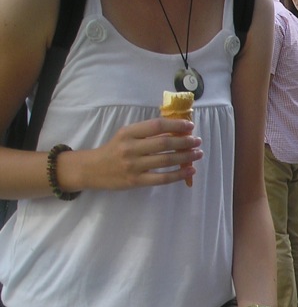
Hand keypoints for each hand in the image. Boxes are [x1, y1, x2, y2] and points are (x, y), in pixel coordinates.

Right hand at [73, 118, 202, 189]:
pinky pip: (162, 178)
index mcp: (128, 133)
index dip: (176, 124)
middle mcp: (130, 148)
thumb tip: (176, 130)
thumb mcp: (125, 136)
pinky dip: (179, 174)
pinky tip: (190, 171)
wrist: (91, 170)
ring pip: (166, 160)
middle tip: (197, 141)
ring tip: (198, 153)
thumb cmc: (113, 150)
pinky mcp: (136, 181)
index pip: (156, 125)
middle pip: (164, 143)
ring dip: (186, 156)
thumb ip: (146, 133)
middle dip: (185, 141)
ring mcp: (133, 166)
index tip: (190, 126)